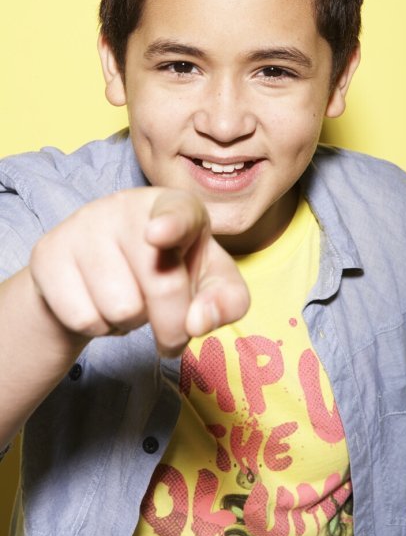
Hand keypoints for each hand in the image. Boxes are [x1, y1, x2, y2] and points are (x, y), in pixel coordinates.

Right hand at [29, 187, 249, 355]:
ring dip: (131, 323)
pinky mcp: (49, 252)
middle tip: (170, 330)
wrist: (98, 273)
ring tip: (128, 299)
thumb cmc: (168, 271)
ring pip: (120, 308)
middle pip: (161, 283)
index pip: (177, 213)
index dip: (171, 225)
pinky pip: (82, 317)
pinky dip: (98, 327)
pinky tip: (98, 302)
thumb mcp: (210, 283)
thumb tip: (197, 322)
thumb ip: (225, 300)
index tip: (159, 235)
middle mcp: (127, 205)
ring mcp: (84, 224)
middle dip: (173, 325)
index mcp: (176, 205)